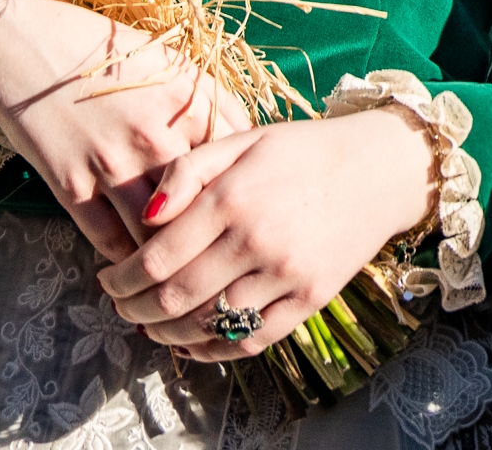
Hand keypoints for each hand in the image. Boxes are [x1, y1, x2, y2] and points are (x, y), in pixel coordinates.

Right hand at [0, 0, 246, 262]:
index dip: (245, 194)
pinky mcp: (70, 184)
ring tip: (180, 273)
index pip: (236, 167)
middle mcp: (157, 138)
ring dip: (169, 257)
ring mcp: (112, 164)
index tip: (247, 213)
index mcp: (191, 104)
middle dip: (213, 235)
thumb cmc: (104, 48)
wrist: (20, 42)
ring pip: (156, 234)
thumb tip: (247, 147)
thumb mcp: (172, 62)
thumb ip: (212, 104)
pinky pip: (108, 238)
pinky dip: (126, 257)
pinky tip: (135, 263)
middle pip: (202, 207)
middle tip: (222, 255)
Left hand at [97, 108, 434, 358]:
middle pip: (174, 298)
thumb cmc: (305, 151)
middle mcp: (257, 240)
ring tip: (152, 324)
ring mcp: (287, 273)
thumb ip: (187, 171)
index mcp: (233, 198)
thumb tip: (144, 216)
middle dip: (135, 310)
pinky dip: (214, 350)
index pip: (156, 259)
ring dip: (167, 333)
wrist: (383, 168)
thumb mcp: (244, 140)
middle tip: (122, 307)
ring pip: (209, 323)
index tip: (108, 280)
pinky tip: (194, 344)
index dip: (121, 280)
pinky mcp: (311, 297)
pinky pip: (252, 339)